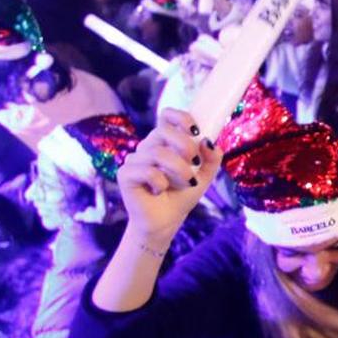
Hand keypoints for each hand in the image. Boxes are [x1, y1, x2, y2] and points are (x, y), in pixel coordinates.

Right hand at [117, 108, 221, 241]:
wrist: (166, 221)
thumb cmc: (181, 196)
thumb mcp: (204, 177)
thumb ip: (211, 159)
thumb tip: (209, 141)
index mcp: (165, 142)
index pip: (166, 116)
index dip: (180, 117)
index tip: (195, 130)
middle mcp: (148, 147)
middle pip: (163, 132)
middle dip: (184, 146)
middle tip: (195, 163)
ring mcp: (134, 160)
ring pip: (157, 153)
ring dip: (178, 169)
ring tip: (186, 183)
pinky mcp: (125, 174)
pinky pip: (146, 170)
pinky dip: (161, 181)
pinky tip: (161, 190)